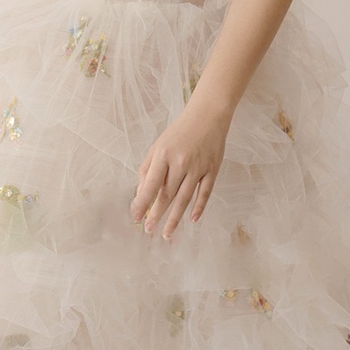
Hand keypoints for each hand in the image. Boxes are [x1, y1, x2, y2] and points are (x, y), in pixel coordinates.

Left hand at [130, 102, 230, 239]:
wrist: (208, 115)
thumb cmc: (179, 131)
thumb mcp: (159, 145)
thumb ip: (148, 168)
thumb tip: (141, 193)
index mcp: (163, 154)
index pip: (151, 184)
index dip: (142, 203)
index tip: (136, 218)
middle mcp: (180, 162)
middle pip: (167, 195)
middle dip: (157, 214)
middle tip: (149, 230)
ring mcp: (198, 167)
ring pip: (184, 198)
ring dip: (175, 218)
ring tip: (166, 233)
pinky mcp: (212, 170)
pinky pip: (205, 193)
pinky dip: (199, 207)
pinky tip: (192, 219)